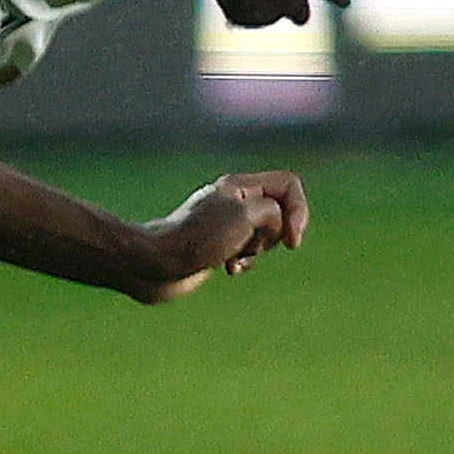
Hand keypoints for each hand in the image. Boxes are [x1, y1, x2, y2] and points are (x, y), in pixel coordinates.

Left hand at [128, 170, 307, 302]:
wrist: (154, 263)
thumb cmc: (198, 237)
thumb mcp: (247, 215)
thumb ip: (275, 212)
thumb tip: (274, 226)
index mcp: (239, 185)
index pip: (289, 184)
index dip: (299, 211)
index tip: (290, 240)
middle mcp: (233, 200)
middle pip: (280, 212)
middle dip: (274, 235)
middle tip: (251, 244)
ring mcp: (224, 223)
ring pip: (265, 235)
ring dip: (258, 252)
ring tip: (233, 259)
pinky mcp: (216, 245)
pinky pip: (246, 252)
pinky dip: (244, 262)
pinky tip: (228, 269)